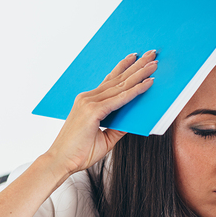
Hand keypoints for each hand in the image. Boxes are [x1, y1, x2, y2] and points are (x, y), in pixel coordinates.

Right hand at [44, 50, 156, 176]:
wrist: (61, 162)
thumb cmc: (79, 153)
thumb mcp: (105, 139)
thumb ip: (119, 127)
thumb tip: (134, 121)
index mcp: (88, 102)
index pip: (110, 81)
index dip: (125, 69)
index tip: (137, 58)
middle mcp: (87, 98)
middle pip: (117, 79)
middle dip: (136, 66)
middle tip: (152, 54)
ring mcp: (88, 103)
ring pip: (120, 85)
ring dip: (139, 74)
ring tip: (154, 64)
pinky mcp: (92, 112)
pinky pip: (119, 100)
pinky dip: (134, 92)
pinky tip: (147, 84)